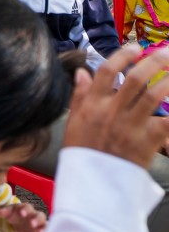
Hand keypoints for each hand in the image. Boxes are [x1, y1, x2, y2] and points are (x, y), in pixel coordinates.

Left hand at [0, 202, 45, 231]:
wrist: (19, 224)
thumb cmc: (15, 215)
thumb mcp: (9, 213)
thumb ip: (5, 211)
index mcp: (26, 208)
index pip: (27, 207)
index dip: (25, 209)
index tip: (21, 213)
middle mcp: (35, 215)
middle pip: (39, 215)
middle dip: (36, 219)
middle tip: (32, 224)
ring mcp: (40, 224)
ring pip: (45, 223)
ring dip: (43, 227)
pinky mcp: (41, 231)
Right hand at [64, 46, 168, 169]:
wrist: (93, 184)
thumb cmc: (82, 152)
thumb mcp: (73, 121)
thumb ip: (79, 95)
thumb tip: (81, 71)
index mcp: (92, 104)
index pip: (106, 71)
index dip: (122, 55)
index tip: (135, 47)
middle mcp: (111, 111)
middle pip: (135, 78)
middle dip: (154, 61)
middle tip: (167, 52)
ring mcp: (130, 125)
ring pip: (154, 95)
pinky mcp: (147, 141)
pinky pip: (167, 122)